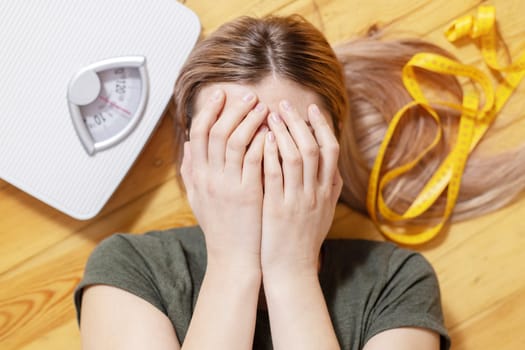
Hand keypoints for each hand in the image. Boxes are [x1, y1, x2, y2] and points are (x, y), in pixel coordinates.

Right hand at [180, 88, 268, 272]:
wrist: (233, 257)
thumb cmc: (219, 227)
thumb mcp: (198, 198)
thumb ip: (191, 170)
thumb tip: (188, 144)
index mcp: (199, 176)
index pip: (199, 133)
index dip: (210, 110)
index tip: (222, 95)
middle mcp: (211, 178)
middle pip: (218, 131)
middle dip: (233, 109)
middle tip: (248, 96)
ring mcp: (229, 185)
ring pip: (237, 141)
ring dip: (250, 120)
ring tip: (264, 108)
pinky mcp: (249, 193)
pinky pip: (255, 159)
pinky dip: (262, 141)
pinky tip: (272, 131)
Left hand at [261, 100, 341, 276]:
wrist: (291, 269)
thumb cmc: (304, 239)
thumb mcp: (324, 213)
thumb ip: (329, 189)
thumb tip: (333, 167)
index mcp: (327, 192)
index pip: (330, 151)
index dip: (322, 127)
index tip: (311, 108)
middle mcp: (316, 193)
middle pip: (312, 148)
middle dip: (299, 122)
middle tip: (284, 103)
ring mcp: (298, 201)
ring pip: (295, 157)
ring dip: (283, 132)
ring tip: (269, 114)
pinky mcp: (278, 208)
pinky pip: (275, 175)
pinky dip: (270, 154)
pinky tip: (262, 139)